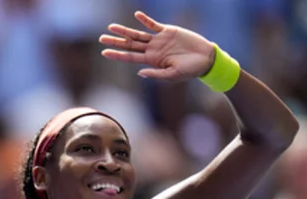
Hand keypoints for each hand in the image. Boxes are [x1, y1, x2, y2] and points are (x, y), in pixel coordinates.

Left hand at [99, 11, 214, 80]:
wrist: (205, 59)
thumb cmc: (190, 71)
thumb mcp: (173, 75)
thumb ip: (156, 73)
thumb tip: (140, 73)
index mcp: (152, 61)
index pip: (130, 57)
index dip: (117, 54)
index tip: (104, 52)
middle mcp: (152, 50)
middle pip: (130, 45)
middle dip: (116, 42)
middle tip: (101, 38)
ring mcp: (159, 40)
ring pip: (138, 34)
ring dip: (125, 31)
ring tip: (111, 27)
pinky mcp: (167, 31)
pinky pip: (153, 25)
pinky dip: (145, 20)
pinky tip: (136, 16)